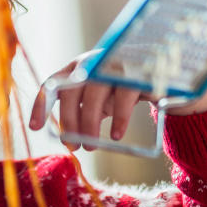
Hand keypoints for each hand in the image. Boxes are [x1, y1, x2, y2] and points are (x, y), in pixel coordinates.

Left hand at [28, 57, 206, 148]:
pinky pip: (123, 97)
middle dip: (68, 121)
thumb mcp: (101, 98)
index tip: (35, 129)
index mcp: (80, 65)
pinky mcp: (139, 71)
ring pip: (94, 93)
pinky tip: (115, 136)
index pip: (53, 83)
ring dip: (89, 124)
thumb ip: (83, 110)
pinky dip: (117, 120)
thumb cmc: (127, 90)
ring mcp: (117, 63)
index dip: (41, 105)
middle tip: (73, 146)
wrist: (171, 77)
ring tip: (92, 146)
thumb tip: (67, 139)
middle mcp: (96, 60)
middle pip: (71, 89)